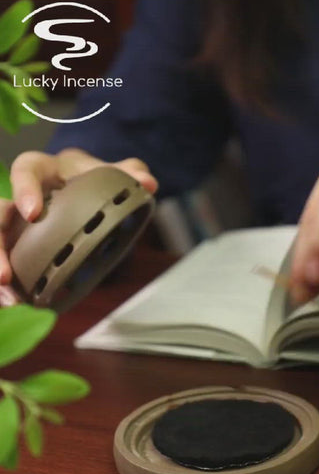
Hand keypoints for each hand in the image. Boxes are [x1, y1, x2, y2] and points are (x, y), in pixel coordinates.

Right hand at [0, 149, 157, 305]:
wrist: (85, 188)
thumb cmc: (92, 176)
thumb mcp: (109, 172)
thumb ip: (130, 172)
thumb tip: (148, 184)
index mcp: (44, 171)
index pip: (26, 169)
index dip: (24, 189)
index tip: (33, 213)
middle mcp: (23, 197)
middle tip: (5, 275)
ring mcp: (16, 223)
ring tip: (10, 299)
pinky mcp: (18, 244)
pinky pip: (8, 261)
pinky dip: (8, 285)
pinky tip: (16, 303)